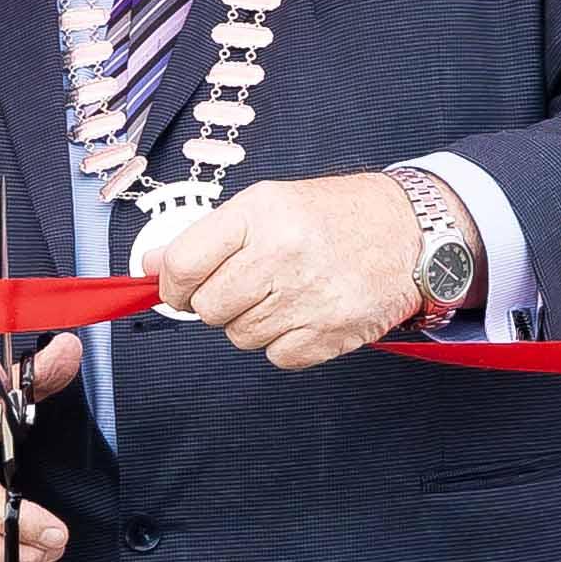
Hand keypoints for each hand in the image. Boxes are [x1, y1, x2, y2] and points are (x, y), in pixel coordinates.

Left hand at [137, 172, 425, 369]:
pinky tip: (305, 313)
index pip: (183, 264)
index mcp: (259, 213)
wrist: (409, 231)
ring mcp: (308, 296)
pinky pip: (278, 357)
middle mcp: (282, 253)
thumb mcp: (268, 204)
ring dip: (253, 322)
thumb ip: (207, 236)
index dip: (170, 284)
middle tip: (246, 286)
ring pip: (240, 336)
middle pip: (208, 308)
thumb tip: (150, 266)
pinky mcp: (331, 332)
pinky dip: (285, 343)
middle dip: (218, 303)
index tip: (178, 288)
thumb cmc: (336, 215)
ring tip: (284, 294)